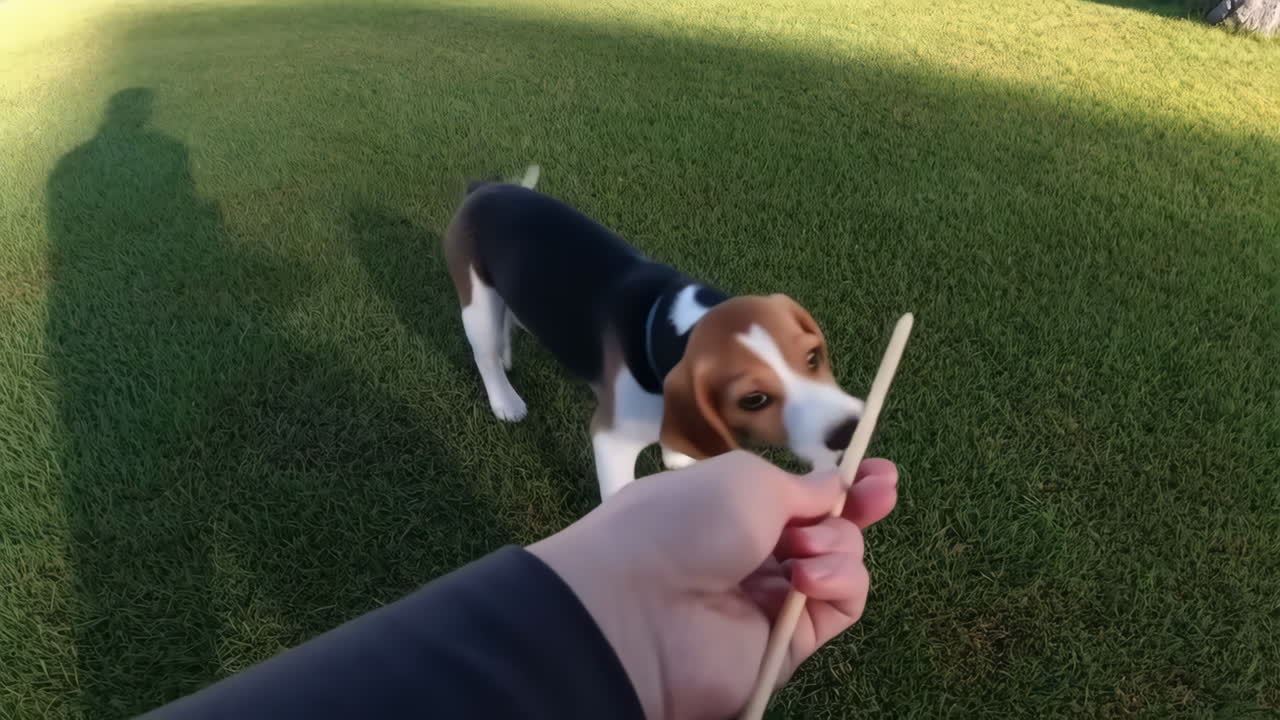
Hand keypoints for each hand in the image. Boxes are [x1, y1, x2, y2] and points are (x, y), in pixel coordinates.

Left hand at [529, 450, 897, 719]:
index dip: (842, 483)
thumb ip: (802, 486)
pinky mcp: (789, 643)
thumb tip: (837, 486)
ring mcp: (771, 599)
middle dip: (858, 508)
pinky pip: (841, 605)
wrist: (640, 608)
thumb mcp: (745, 480)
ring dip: (839, 545)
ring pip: (841, 563)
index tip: (878, 470)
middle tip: (879, 491)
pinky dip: (839, 582)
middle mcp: (753, 552)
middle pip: (827, 528)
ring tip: (803, 549)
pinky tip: (809, 577)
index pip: (798, 496)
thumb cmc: (684, 523)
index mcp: (731, 506)